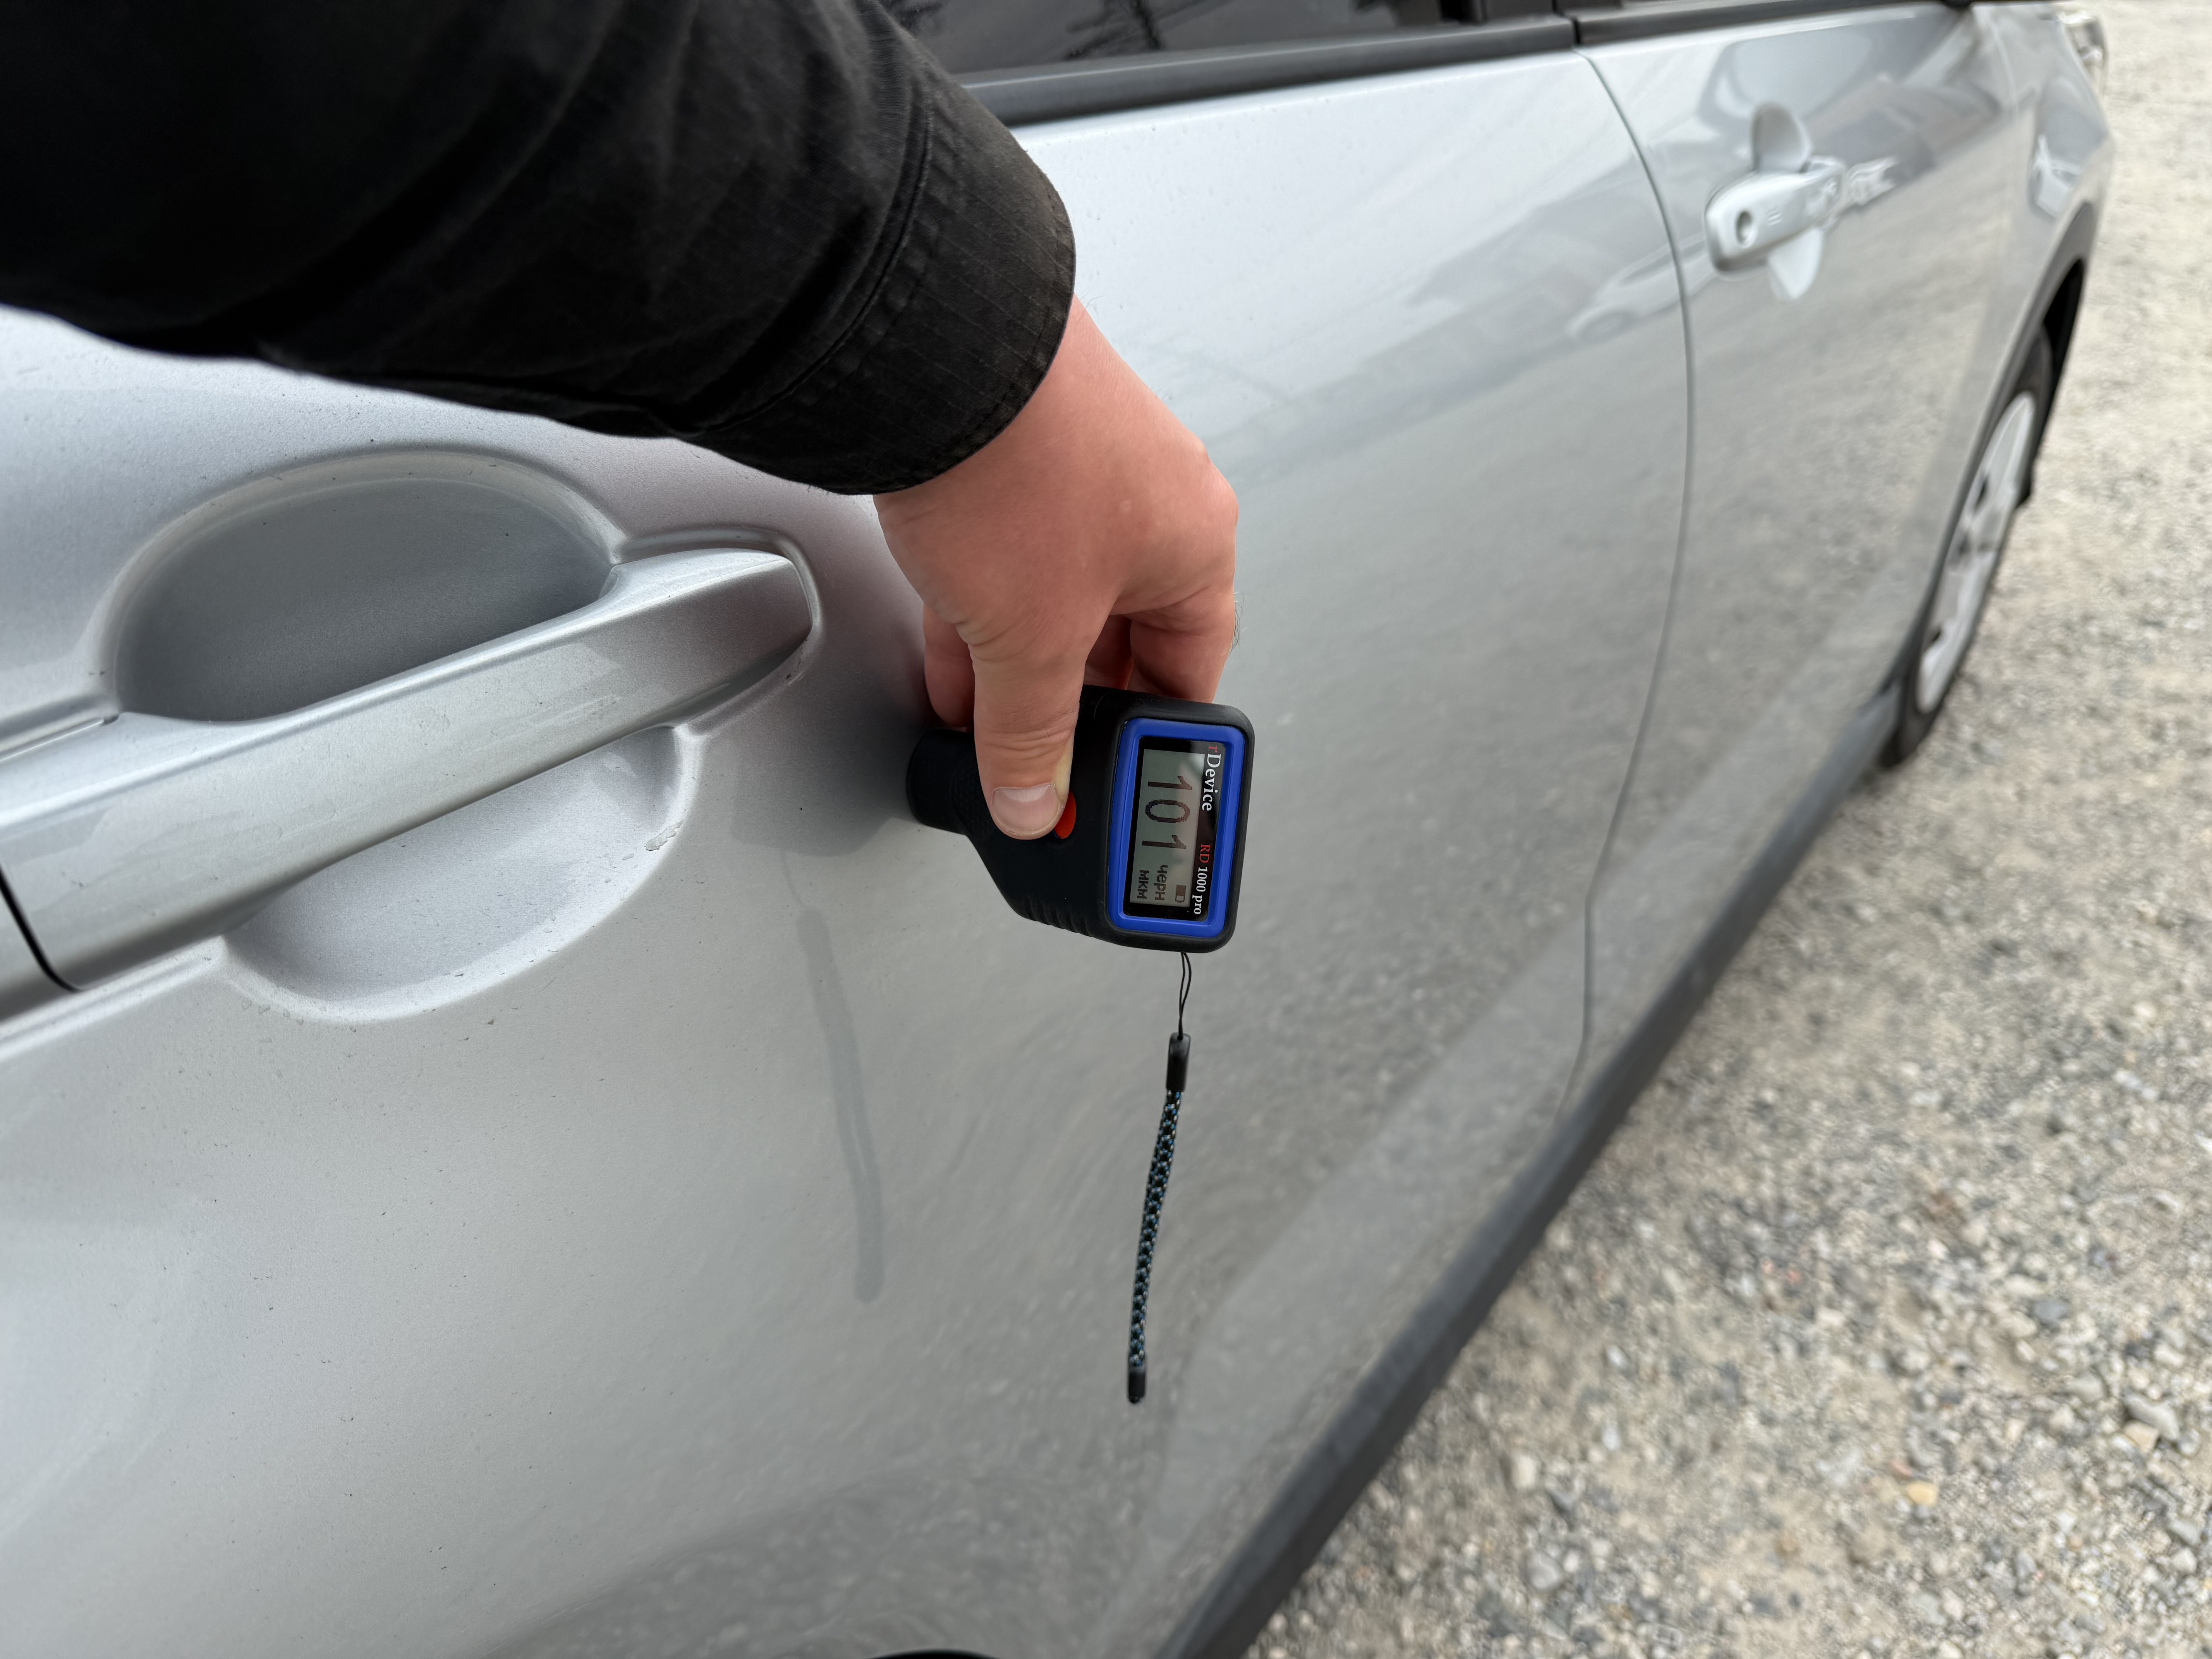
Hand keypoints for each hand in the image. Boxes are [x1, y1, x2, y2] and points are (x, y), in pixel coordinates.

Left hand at [875, 297, 1237, 837]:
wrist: (931, 344)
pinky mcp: (1011, 447)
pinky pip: (1005, 554)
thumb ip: (1031, 734)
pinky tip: (946, 651)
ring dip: (1014, 662)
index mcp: (1195, 542)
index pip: (1190, 671)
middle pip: (1118, 638)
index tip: (1113, 781)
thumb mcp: (1029, 639)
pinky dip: (979, 608)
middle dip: (1065, 702)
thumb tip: (1033, 798)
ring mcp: (1080, 468)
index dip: (1148, 738)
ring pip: (1055, 596)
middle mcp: (1152, 498)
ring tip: (977, 717)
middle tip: (1032, 757)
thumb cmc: (1018, 462)